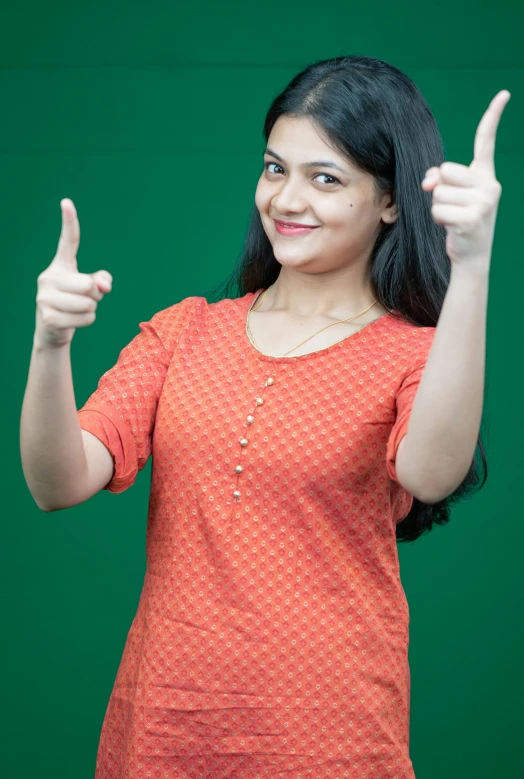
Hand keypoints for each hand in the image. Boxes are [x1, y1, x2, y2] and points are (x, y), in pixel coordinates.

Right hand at [35, 199, 112, 348]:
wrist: (52, 332)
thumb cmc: (74, 305)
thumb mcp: (90, 289)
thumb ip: (102, 280)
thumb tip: (103, 286)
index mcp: (60, 266)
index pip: (67, 242)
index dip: (69, 222)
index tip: (67, 202)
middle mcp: (48, 277)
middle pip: (90, 284)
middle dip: (95, 296)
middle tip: (84, 300)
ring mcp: (45, 297)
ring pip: (89, 303)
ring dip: (91, 310)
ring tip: (77, 311)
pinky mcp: (49, 317)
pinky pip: (86, 317)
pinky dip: (87, 322)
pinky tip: (73, 322)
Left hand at [422, 90, 510, 271]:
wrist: (472, 254)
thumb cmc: (458, 220)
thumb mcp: (450, 195)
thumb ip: (438, 179)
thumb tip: (429, 181)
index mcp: (485, 175)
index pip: (486, 142)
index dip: (493, 117)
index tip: (504, 94)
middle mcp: (490, 184)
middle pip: (445, 170)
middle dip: (439, 189)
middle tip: (452, 205)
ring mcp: (484, 201)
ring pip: (439, 193)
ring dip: (437, 207)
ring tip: (452, 217)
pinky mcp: (473, 218)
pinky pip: (438, 210)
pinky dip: (438, 220)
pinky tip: (452, 227)